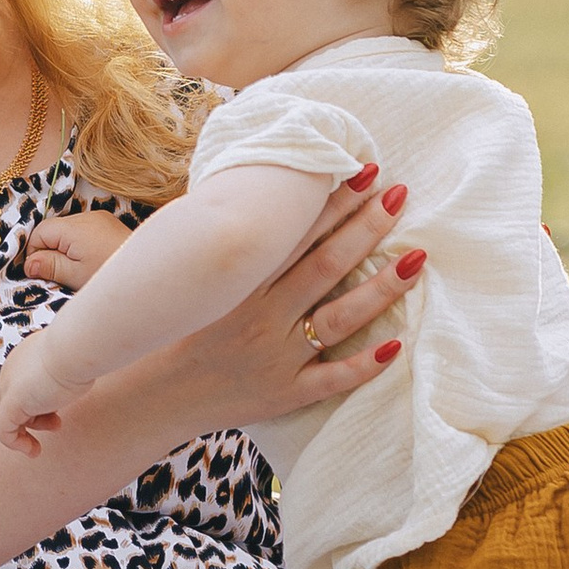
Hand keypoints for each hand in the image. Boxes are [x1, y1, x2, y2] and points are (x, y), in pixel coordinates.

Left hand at [0, 336, 73, 455]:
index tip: (59, 413)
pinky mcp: (11, 403)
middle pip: (11, 402)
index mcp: (26, 357)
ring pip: (5, 417)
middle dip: (32, 419)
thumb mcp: (75, 361)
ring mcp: (10, 386)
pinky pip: (3, 429)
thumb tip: (85, 372)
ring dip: (23, 435)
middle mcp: (13, 370)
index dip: (38, 403)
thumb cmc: (83, 351)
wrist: (75, 347)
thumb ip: (71, 369)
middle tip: (57, 424)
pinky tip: (32, 450)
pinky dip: (14, 443)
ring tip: (39, 446)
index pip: (23, 385)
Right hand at [20, 208, 134, 290]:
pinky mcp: (109, 225)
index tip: (41, 273)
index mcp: (75, 227)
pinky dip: (80, 245)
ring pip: (68, 231)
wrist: (150, 271)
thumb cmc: (110, 276)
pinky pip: (84, 231)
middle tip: (59, 275)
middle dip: (50, 251)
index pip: (40, 233)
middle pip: (53, 230)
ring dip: (66, 249)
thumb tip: (28, 264)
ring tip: (76, 270)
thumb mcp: (75, 276)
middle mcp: (87, 217)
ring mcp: (100, 219)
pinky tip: (89, 261)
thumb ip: (49, 266)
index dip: (35, 253)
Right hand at [162, 165, 420, 436]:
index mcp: (238, 283)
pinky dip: (364, 364)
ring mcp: (275, 356)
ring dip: (381, 287)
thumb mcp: (191, 280)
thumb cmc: (175, 329)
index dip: (333, 202)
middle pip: (325, 266)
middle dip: (365, 228)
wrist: (151, 395)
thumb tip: (258, 201)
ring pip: (339, 317)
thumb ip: (226, 246)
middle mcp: (260, 316)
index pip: (295, 234)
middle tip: (399, 196)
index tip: (365, 173)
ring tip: (416, 258)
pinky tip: (397, 344)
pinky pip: (332, 379)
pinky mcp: (285, 393)